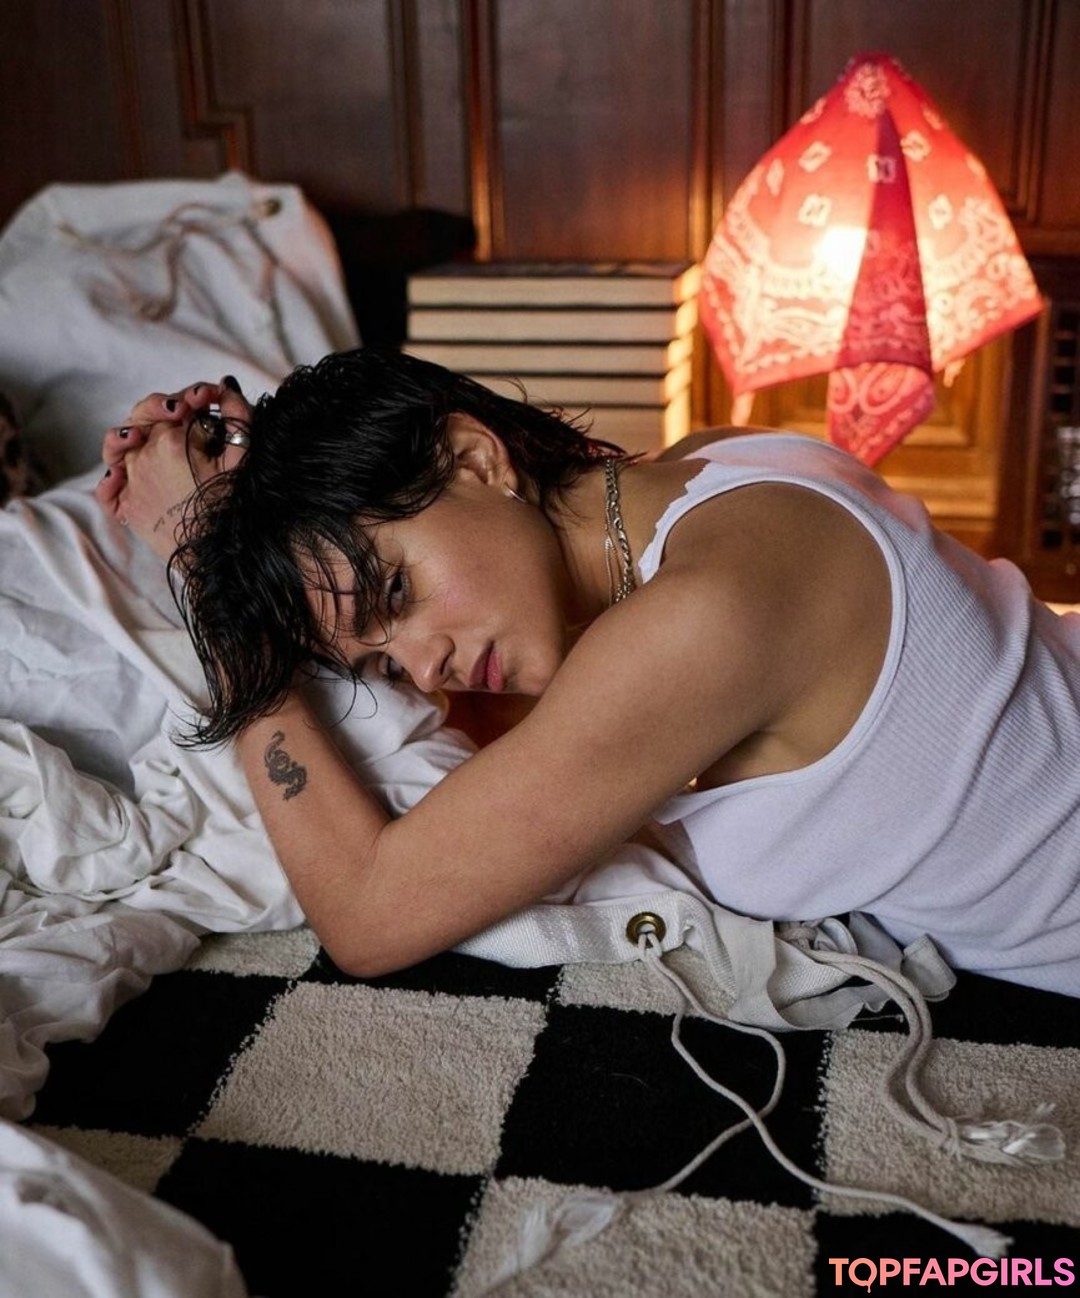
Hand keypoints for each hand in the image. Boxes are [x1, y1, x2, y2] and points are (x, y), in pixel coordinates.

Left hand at [95, 379, 252, 560]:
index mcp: (172, 441)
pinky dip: (113, 477)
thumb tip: (225, 386)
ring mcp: (132, 481)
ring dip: (136, 432)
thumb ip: (237, 415)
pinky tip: (124, 472)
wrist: (221, 558)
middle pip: (149, 417)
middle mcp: (144, 456)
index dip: (202, 400)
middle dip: (171, 407)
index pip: (184, 406)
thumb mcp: (244, 458)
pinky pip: (109, 487)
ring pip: (121, 444)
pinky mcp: (129, 507)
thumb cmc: (236, 509)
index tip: (216, 400)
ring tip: (152, 434)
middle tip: (194, 410)